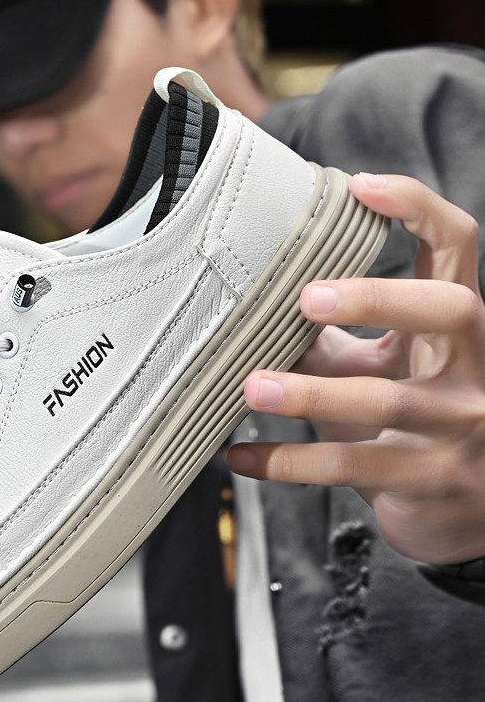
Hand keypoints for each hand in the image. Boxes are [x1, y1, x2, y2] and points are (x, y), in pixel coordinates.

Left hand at [226, 173, 484, 564]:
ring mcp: (457, 429)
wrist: (467, 514)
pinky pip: (350, 469)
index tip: (359, 186)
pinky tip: (240, 457)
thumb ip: (331, 337)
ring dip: (311, 394)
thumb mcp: (382, 371)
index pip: (458, 248)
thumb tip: (252, 305)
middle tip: (306, 298)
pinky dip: (287, 462)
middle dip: (380, 296)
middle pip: (451, 310)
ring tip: (251, 387)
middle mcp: (471, 371)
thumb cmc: (415, 424)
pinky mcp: (428, 481)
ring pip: (388, 402)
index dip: (417, 208)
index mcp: (457, 330)